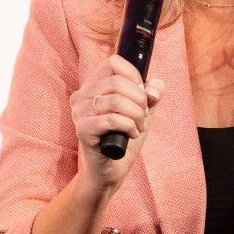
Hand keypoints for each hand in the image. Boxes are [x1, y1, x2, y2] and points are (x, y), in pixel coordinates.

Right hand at [69, 55, 163, 193]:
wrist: (109, 170)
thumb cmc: (123, 137)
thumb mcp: (142, 112)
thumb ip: (151, 95)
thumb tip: (155, 88)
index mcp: (93, 85)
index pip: (113, 62)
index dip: (134, 76)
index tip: (142, 95)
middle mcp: (81, 95)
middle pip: (117, 82)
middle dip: (139, 99)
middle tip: (143, 116)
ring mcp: (79, 112)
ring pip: (115, 100)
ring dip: (136, 114)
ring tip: (139, 126)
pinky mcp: (82, 129)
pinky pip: (111, 120)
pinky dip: (129, 126)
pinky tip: (131, 134)